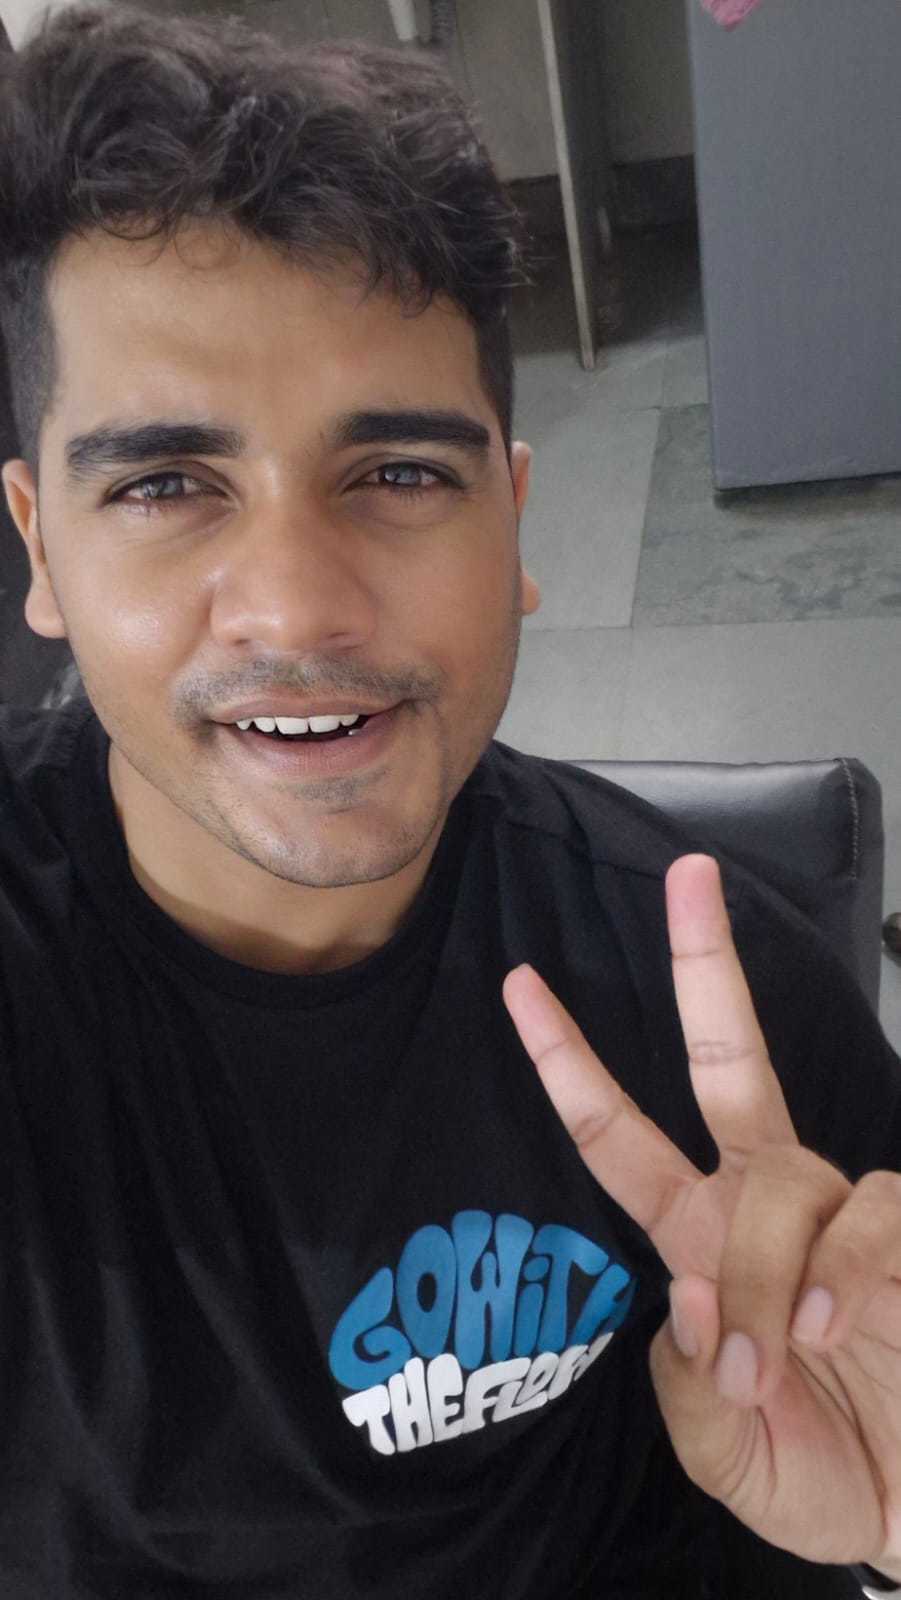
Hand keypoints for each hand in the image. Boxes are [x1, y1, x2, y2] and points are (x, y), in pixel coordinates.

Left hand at [502, 853, 900, 1570]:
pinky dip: (842, 1267)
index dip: (569, 1064)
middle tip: (690, 876)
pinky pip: (870, 1213)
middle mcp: (764, 1204)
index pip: (619, 1137)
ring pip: (785, 1178)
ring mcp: (840, 1213)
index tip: (519, 985)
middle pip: (730, 1060)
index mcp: (698, 1236)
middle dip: (706, 967)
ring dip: (764, 1270)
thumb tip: (687, 1292)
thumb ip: (692, 1387)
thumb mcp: (724, 1453)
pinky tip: (835, 1321)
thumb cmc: (812, 1470)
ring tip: (778, 1355)